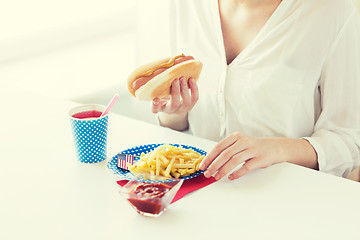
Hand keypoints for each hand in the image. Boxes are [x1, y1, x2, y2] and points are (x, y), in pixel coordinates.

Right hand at [151, 76, 198, 114]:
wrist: (173, 103)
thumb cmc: (163, 95)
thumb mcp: (157, 93)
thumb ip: (156, 88)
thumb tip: (156, 78)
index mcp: (160, 107)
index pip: (155, 109)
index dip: (155, 105)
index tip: (156, 99)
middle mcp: (171, 110)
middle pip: (174, 104)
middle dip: (176, 91)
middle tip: (175, 79)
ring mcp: (182, 109)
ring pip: (186, 102)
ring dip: (185, 89)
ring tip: (183, 78)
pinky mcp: (190, 105)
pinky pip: (195, 98)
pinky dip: (194, 88)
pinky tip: (191, 79)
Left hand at [199, 132, 316, 180]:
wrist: (273, 147)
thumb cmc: (252, 147)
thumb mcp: (239, 144)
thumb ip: (226, 150)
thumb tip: (209, 162)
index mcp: (236, 137)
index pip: (218, 147)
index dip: (209, 157)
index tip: (202, 165)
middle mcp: (243, 141)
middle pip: (225, 154)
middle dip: (214, 165)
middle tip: (207, 174)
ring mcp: (252, 149)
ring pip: (234, 160)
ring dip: (223, 170)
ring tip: (217, 177)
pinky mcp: (260, 158)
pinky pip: (246, 167)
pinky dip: (237, 173)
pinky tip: (231, 177)